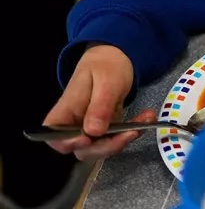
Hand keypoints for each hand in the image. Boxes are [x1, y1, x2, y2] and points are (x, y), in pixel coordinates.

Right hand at [43, 44, 154, 159]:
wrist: (115, 59)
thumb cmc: (105, 65)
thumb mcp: (106, 81)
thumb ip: (100, 106)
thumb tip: (93, 132)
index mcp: (65, 110)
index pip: (54, 136)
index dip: (67, 144)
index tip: (87, 140)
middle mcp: (74, 124)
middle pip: (81, 148)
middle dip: (107, 146)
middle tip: (132, 132)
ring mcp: (90, 128)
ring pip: (102, 147)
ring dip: (125, 139)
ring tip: (146, 118)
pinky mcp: (106, 129)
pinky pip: (116, 138)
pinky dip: (132, 131)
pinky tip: (147, 117)